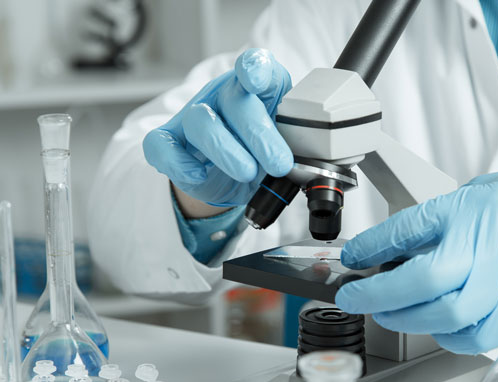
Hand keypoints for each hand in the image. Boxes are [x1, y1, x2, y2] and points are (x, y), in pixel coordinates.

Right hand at [143, 48, 292, 206]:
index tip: (257, 79)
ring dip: (227, 151)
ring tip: (248, 172)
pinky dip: (179, 163)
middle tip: (279, 162)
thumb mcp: (286, 143)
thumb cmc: (261, 151)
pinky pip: (163, 146)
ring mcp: (193, 117)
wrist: (231, 176)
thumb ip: (296, 142)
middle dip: (258, 134)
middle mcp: (222, 96)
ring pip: (201, 122)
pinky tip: (199, 175)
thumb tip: (310, 159)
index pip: (254, 65)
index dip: (255, 68)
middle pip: (234, 101)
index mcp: (255, 89)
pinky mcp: (172, 142)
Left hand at [335, 167, 497, 354]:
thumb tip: (380, 248)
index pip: (408, 231)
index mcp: (474, 213)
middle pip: (422, 283)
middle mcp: (490, 251)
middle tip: (357, 295)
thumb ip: (426, 224)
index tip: (350, 260)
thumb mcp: (469, 196)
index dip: (370, 248)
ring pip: (444, 317)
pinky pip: (469, 338)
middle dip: (378, 295)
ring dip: (405, 318)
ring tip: (387, 310)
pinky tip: (431, 320)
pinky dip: (440, 333)